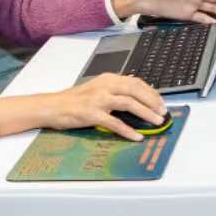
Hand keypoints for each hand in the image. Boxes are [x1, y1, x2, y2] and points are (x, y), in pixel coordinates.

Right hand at [28, 74, 166, 141]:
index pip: (135, 82)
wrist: (52, 106)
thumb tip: (136, 95)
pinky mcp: (92, 114)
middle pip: (135, 90)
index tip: (161, 101)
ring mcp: (98, 100)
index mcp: (107, 79)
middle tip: (163, 112)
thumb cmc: (74, 100)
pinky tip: (137, 136)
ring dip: (146, 113)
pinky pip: (114, 122)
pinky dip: (128, 130)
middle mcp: (104, 86)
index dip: (151, 92)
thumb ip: (114, 89)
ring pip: (129, 104)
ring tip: (157, 122)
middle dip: (153, 101)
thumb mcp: (96, 88)